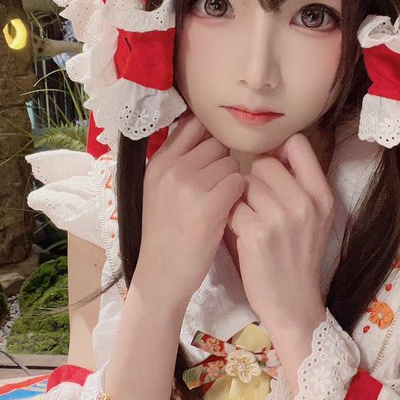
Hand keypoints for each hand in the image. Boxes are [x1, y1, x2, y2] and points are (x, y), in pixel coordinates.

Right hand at [135, 113, 245, 307]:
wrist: (161, 275)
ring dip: (233, 181)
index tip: (214, 155)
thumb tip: (209, 133)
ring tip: (221, 203)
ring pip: (231, 163)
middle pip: (217, 143)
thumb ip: (179, 162)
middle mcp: (171, 168)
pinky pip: (239, 183)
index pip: (193, 124)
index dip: (210, 136)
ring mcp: (188, 186)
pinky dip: (240, 197)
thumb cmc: (166, 233)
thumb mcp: (159, 190)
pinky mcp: (208, 206)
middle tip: (218, 188)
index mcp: (159, 162)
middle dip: (223, 162)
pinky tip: (229, 212)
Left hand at [225, 133, 334, 335]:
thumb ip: (300, 183)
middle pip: (264, 162)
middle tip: (257, 205)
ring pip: (244, 184)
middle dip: (254, 181)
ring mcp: (281, 217)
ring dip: (240, 200)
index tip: (271, 171)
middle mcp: (306, 202)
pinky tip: (240, 234)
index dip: (277, 152)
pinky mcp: (256, 233)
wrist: (292, 303)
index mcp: (322, 193)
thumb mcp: (315, 217)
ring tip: (250, 221)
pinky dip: (230, 218)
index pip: (297, 143)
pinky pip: (231, 206)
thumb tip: (272, 148)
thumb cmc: (297, 257)